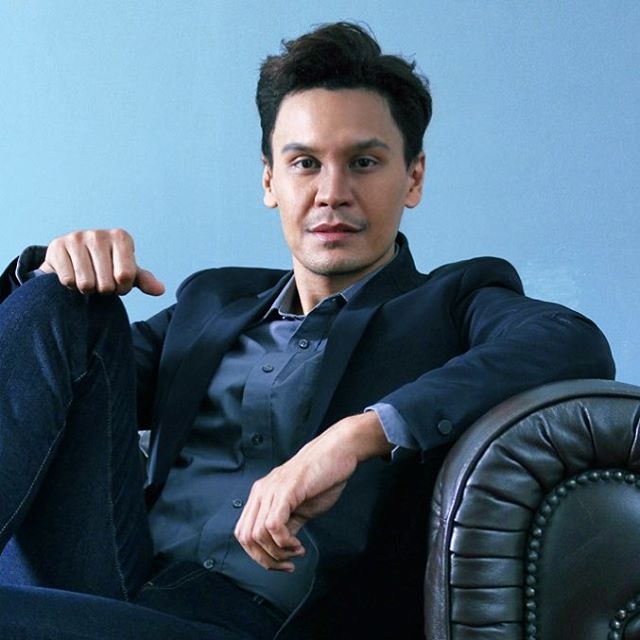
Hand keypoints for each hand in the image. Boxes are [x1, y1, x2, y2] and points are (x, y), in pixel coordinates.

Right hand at [40, 228, 164, 295]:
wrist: (73, 258)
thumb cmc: (108, 266)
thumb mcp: (128, 273)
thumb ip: (144, 281)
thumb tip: (161, 290)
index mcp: (121, 237)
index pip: (126, 276)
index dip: (122, 288)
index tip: (118, 282)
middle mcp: (99, 234)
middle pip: (106, 283)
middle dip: (104, 290)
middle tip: (100, 281)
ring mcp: (77, 237)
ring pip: (86, 284)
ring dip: (88, 290)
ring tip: (88, 279)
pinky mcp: (57, 246)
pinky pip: (68, 281)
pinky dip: (71, 286)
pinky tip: (73, 275)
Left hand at [234, 412, 391, 571]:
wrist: (338, 451)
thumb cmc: (323, 475)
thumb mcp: (301, 505)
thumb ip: (288, 524)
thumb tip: (281, 547)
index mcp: (262, 494)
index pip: (243, 533)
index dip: (258, 555)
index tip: (280, 563)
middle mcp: (262, 491)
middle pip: (246, 537)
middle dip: (266, 559)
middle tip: (286, 564)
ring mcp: (272, 490)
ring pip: (258, 535)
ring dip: (278, 553)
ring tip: (296, 551)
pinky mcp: (286, 490)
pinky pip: (273, 526)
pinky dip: (284, 543)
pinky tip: (298, 545)